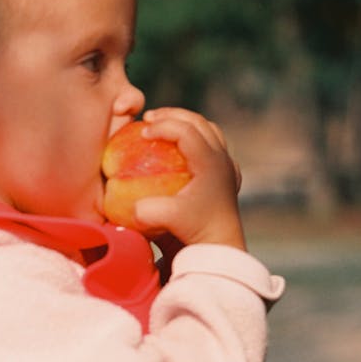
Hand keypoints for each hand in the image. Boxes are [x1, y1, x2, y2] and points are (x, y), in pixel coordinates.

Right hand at [134, 108, 245, 249]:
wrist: (221, 246)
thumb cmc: (196, 231)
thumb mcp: (169, 221)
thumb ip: (148, 212)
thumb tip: (133, 205)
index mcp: (210, 162)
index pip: (186, 130)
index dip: (163, 125)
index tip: (143, 132)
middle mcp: (222, 159)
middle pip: (198, 122)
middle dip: (171, 115)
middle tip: (148, 119)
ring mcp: (226, 165)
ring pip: (208, 129)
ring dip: (185, 122)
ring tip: (163, 124)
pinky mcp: (226, 174)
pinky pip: (213, 143)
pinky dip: (194, 136)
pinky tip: (180, 146)